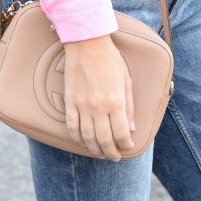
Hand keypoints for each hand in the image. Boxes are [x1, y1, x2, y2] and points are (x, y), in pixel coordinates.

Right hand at [62, 35, 135, 159]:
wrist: (87, 44)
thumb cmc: (110, 59)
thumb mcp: (126, 80)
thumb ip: (129, 106)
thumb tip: (131, 128)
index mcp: (116, 102)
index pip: (121, 134)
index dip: (125, 145)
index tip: (128, 147)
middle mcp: (99, 107)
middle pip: (105, 140)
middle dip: (111, 153)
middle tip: (114, 157)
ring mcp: (82, 106)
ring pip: (87, 137)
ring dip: (95, 150)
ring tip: (101, 154)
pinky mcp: (70, 102)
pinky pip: (71, 126)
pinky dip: (76, 138)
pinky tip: (83, 142)